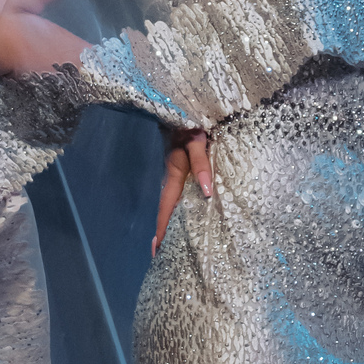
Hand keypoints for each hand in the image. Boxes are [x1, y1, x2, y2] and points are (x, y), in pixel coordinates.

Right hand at [153, 128, 212, 257]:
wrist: (191, 110)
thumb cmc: (196, 124)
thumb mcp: (199, 140)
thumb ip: (201, 164)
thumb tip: (206, 191)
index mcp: (175, 171)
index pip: (167, 205)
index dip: (163, 226)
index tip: (158, 247)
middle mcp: (172, 175)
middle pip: (166, 207)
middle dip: (162, 230)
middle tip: (158, 254)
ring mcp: (176, 172)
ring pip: (171, 201)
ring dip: (168, 221)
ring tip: (166, 243)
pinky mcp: (182, 169)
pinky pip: (178, 193)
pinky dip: (177, 208)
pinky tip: (181, 218)